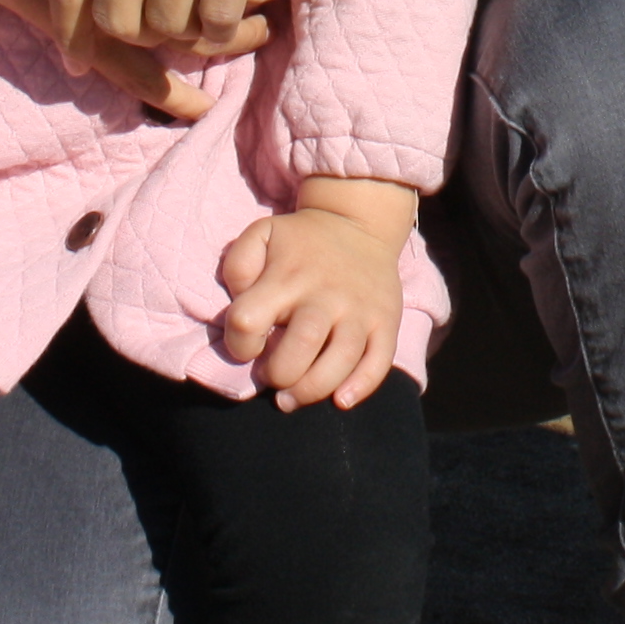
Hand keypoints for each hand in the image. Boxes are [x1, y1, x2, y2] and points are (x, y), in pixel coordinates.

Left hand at [41, 0, 307, 56]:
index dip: (69, 31)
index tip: (78, 56)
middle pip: (116, 15)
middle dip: (137, 34)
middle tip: (162, 28)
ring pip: (167, 22)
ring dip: (184, 32)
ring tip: (200, 16)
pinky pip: (215, 15)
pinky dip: (220, 27)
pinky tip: (231, 14)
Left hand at [215, 177, 413, 411]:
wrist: (358, 223)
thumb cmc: (301, 241)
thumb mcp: (261, 235)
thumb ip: (238, 264)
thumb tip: (240, 301)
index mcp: (287, 277)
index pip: (247, 321)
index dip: (238, 344)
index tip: (247, 345)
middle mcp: (325, 296)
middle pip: (299, 349)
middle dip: (278, 375)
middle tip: (272, 374)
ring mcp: (359, 311)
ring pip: (339, 362)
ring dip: (310, 391)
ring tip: (292, 398)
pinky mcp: (386, 322)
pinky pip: (378, 363)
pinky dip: (360, 388)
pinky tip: (340, 400)